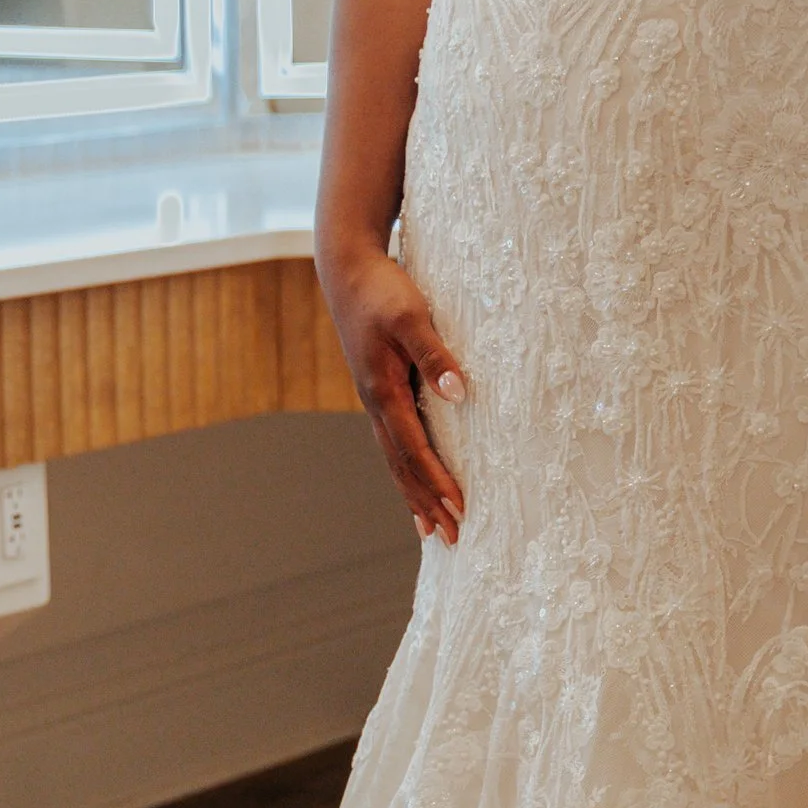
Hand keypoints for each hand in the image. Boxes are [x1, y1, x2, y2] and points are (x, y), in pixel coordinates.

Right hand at [321, 244, 465, 542]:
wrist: (348, 267)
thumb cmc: (383, 288)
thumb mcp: (412, 315)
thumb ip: (435, 354)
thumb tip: (458, 394)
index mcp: (384, 391)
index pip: (415, 449)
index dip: (437, 482)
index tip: (460, 510)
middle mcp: (376, 403)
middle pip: (401, 466)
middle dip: (425, 503)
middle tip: (451, 539)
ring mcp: (374, 398)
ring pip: (394, 458)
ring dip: (413, 494)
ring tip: (430, 528)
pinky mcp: (379, 388)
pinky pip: (394, 440)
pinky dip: (406, 468)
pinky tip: (416, 478)